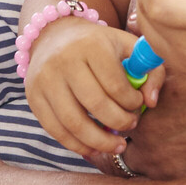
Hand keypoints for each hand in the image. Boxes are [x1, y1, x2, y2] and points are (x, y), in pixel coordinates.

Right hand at [24, 16, 150, 165]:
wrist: (54, 35)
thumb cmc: (99, 46)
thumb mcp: (128, 47)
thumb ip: (151, 71)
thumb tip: (151, 102)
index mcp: (91, 45)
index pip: (115, 84)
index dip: (131, 103)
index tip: (138, 105)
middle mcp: (64, 60)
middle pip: (95, 105)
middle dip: (119, 123)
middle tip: (130, 127)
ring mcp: (45, 80)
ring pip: (74, 123)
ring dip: (99, 142)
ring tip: (117, 146)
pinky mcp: (34, 97)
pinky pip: (56, 130)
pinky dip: (77, 145)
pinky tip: (94, 149)